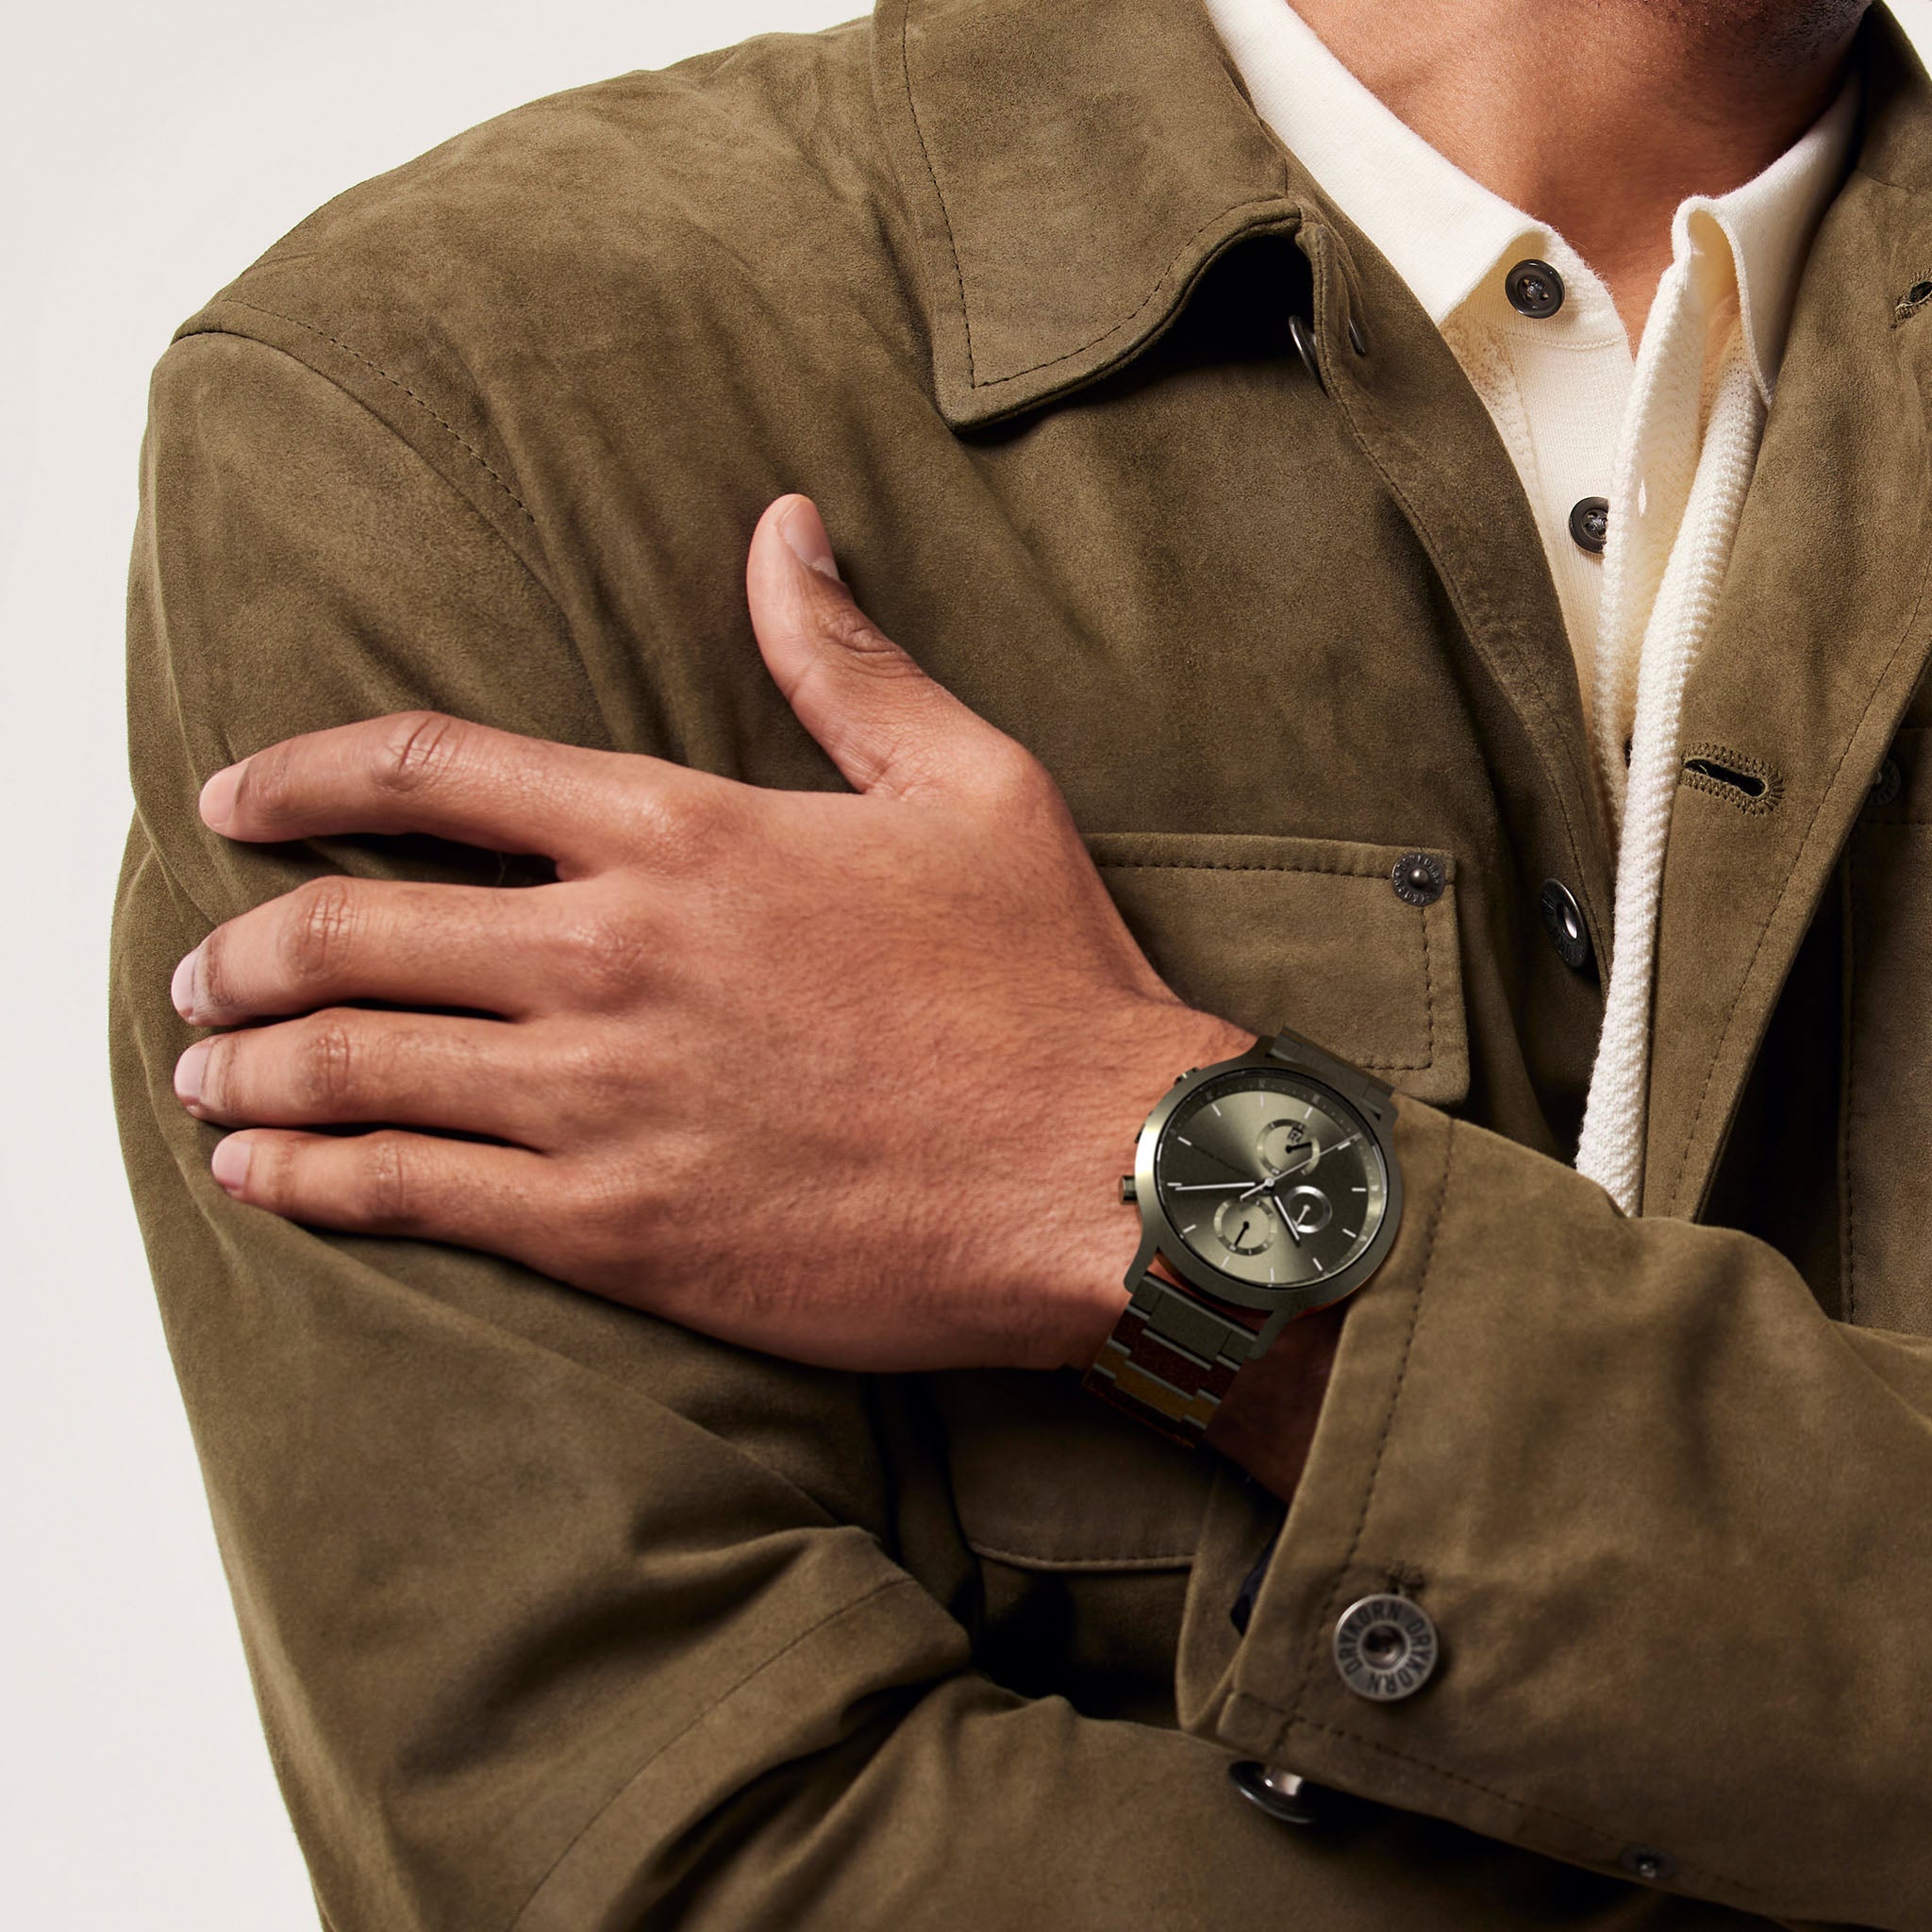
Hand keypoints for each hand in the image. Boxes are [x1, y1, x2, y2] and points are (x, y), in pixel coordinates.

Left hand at [169, 495, 1250, 1374]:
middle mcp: (612, 954)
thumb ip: (844, 657)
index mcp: (682, 830)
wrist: (1101, 1177)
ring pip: (355, 1069)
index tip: (232, 795)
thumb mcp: (966, 779)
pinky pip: (410, 1199)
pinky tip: (263, 1182)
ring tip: (207, 1078)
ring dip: (250, 1072)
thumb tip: (785, 526)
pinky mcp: (616, 1230)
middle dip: (246, 948)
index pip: (429, 770)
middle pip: (349, 930)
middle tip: (204, 977)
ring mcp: (601, 1099)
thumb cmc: (1044, 980)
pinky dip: (313, 1185)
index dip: (302, 774)